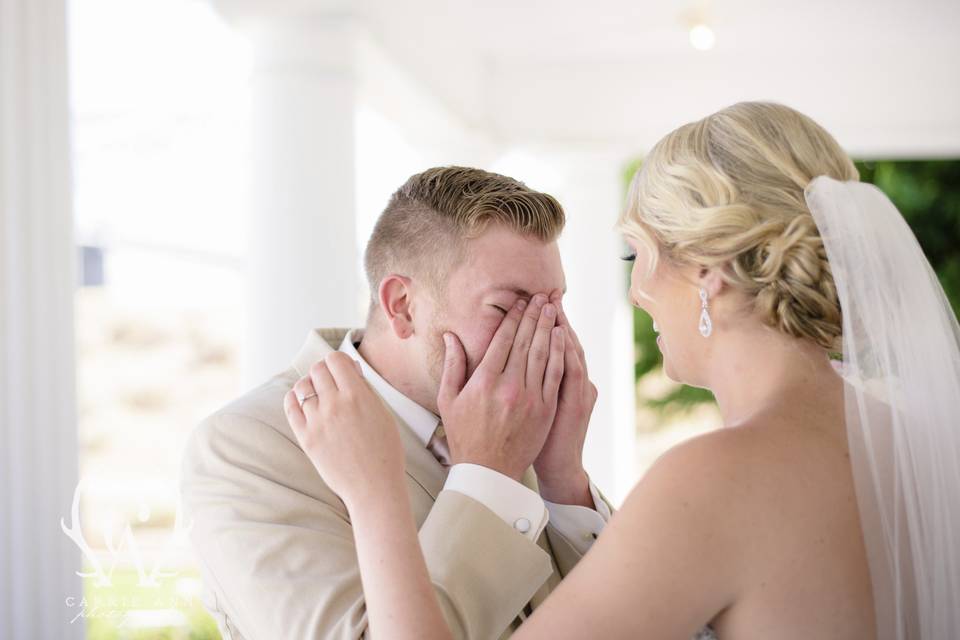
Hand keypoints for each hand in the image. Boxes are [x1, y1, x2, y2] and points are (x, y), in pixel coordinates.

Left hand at [283, 352, 404, 511]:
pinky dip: (294, 399)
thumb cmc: (385, 452)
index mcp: (358, 395)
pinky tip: (301, 401)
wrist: (374, 487)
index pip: (336, 360)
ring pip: (302, 387)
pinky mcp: (306, 438)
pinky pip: (290, 407)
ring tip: (317, 394)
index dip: (339, 362)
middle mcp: (335, 404)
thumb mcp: (383, 414)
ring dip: (310, 385)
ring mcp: (318, 421)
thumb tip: (351, 369)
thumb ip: (365, 390)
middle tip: (330, 381)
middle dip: (324, 371)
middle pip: (317, 370)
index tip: (342, 369)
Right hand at [438, 294, 565, 480]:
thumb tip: (450, 336)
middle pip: (525, 342)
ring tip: (553, 308)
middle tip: (542, 296)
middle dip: (534, 316)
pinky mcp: (545, 409)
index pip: (502, 340)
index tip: (519, 302)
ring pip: (542, 354)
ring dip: (549, 328)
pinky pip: (554, 375)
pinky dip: (559, 353)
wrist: (489, 471)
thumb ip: (453, 365)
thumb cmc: (465, 435)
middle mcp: (508, 386)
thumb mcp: (449, 400)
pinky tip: (562, 337)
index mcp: (484, 382)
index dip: (513, 318)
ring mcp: (530, 398)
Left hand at [533, 290, 597, 506]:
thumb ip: (535, 379)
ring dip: (563, 326)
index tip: (537, 299)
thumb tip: (520, 357)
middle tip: (548, 291)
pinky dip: (568, 352)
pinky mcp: (577, 403)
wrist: (557, 468)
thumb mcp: (540, 404)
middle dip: (556, 316)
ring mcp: (579, 391)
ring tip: (554, 304)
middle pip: (564, 341)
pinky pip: (572, 373)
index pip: (554, 344)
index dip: (548, 321)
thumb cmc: (540, 438)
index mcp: (561, 381)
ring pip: (571, 351)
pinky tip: (562, 335)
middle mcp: (575, 382)